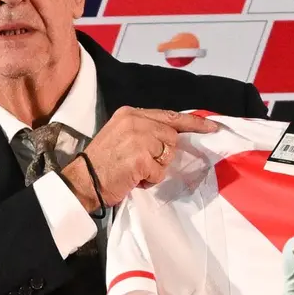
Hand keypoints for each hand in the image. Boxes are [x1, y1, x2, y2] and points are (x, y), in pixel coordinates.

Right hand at [61, 107, 218, 210]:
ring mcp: (138, 138)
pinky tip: (133, 178)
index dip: (193, 122)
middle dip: (162, 154)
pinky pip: (160, 172)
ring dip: (156, 168)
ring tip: (135, 170)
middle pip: (172, 137)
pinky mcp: (141, 158)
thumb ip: (146, 131)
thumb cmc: (102, 163)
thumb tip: (175, 136)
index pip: (170, 116)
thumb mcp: (121, 135)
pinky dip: (149, 180)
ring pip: (168, 154)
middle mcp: (135, 121)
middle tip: (140, 163)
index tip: (212, 126)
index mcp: (130, 113)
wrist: (81, 181)